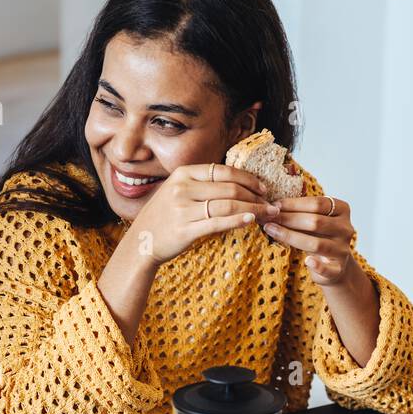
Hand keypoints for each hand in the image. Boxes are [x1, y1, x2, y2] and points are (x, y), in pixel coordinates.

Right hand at [133, 163, 280, 264]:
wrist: (141, 242)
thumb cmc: (164, 217)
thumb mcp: (177, 191)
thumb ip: (201, 184)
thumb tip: (236, 183)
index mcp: (183, 174)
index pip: (223, 171)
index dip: (247, 178)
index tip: (262, 187)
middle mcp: (182, 188)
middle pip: (229, 187)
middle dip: (255, 195)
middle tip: (271, 202)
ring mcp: (183, 209)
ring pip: (228, 205)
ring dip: (253, 208)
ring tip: (268, 213)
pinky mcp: (185, 230)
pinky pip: (219, 222)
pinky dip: (238, 220)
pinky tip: (252, 220)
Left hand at [262, 180, 354, 286]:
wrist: (335, 265)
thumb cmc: (319, 237)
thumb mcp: (315, 220)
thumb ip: (301, 211)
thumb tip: (273, 205)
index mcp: (342, 210)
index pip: (318, 203)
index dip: (294, 204)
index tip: (275, 205)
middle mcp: (345, 228)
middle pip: (316, 222)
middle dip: (289, 219)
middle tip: (268, 218)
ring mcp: (343, 249)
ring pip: (316, 243)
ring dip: (291, 237)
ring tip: (271, 231)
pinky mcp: (338, 269)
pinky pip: (327, 268)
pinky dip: (317, 265)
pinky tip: (307, 261)